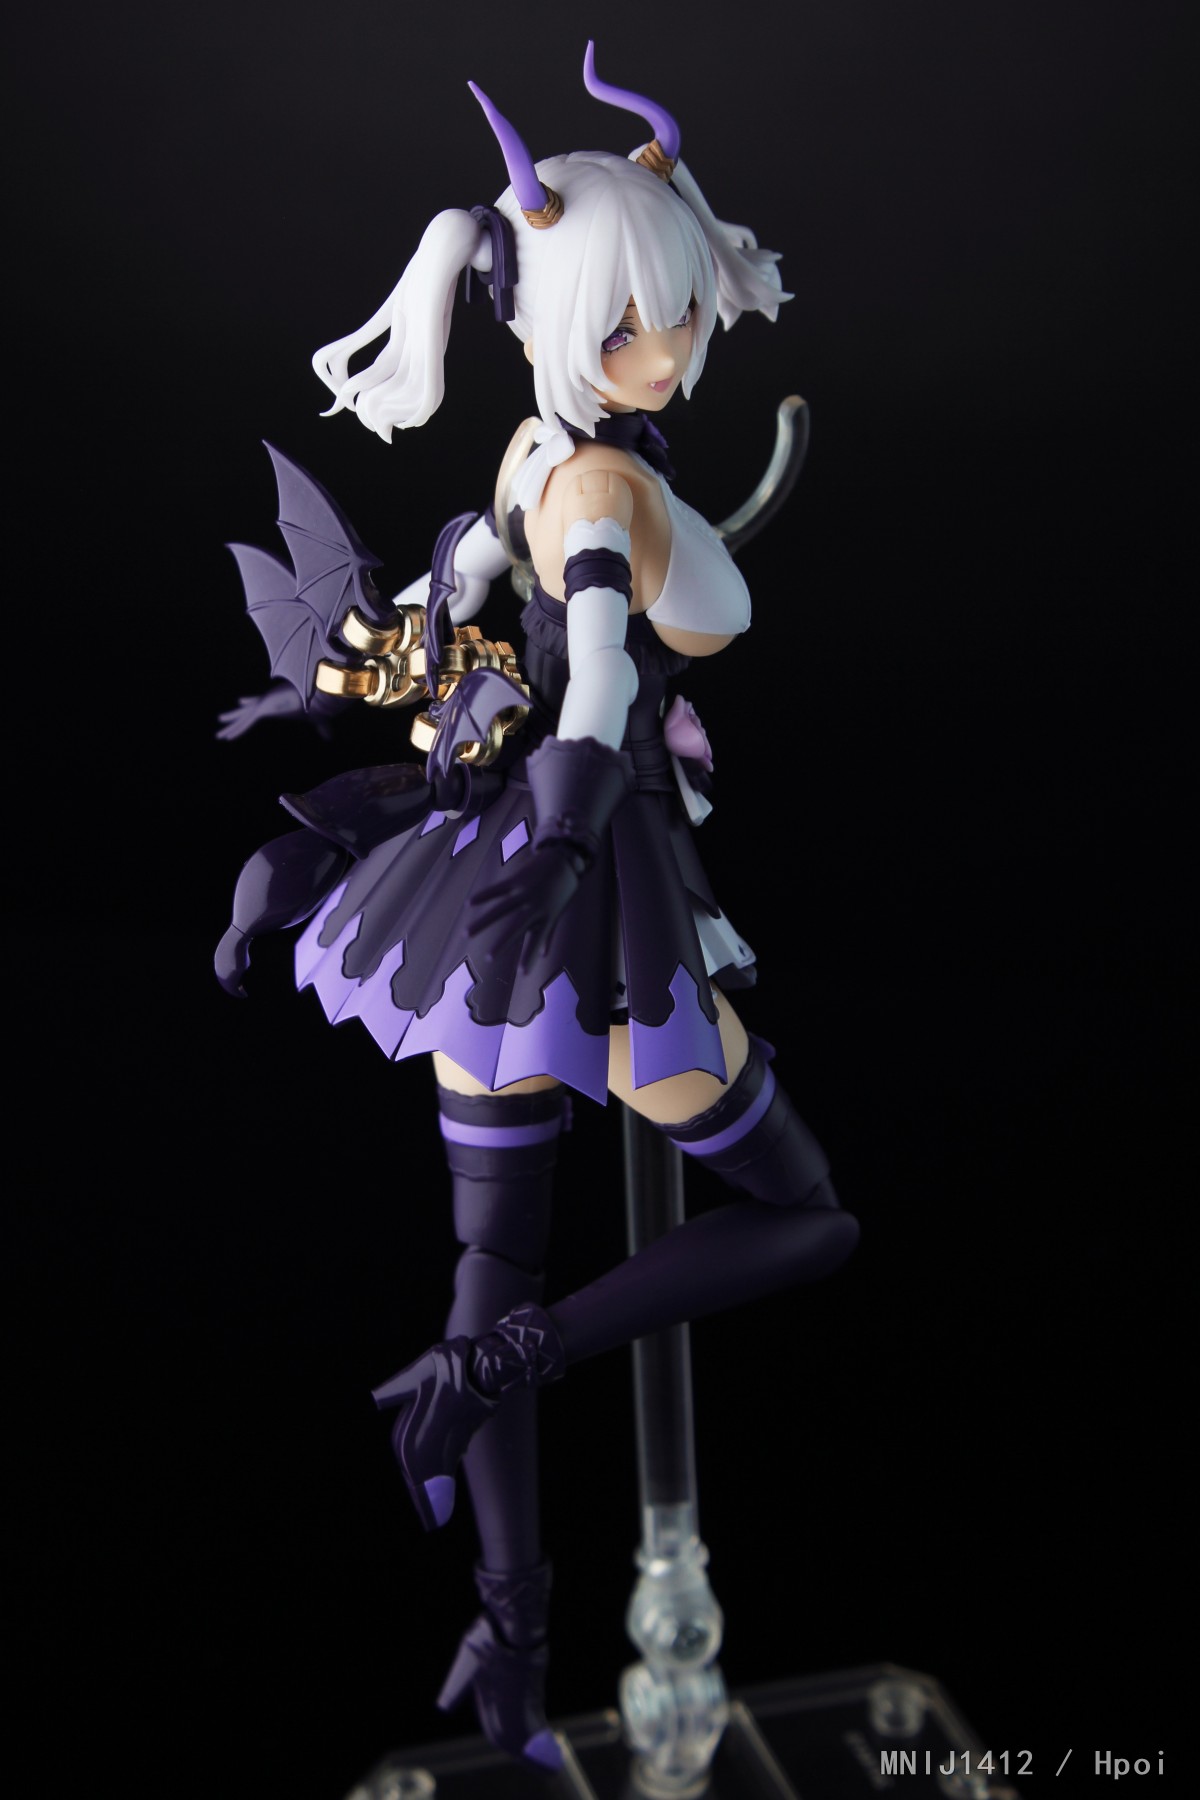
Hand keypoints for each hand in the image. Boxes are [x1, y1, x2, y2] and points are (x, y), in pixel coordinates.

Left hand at [216, 683, 340, 741]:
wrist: (316, 694)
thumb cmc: (318, 703)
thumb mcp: (317, 719)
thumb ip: (321, 727)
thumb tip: (330, 738)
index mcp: (277, 700)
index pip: (260, 702)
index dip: (249, 702)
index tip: (241, 702)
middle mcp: (268, 700)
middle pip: (247, 709)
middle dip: (236, 714)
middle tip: (222, 717)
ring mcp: (264, 704)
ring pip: (243, 718)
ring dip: (231, 726)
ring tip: (219, 734)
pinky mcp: (264, 709)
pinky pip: (246, 723)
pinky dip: (237, 731)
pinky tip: (226, 738)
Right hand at [471, 842, 585, 964]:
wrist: (565, 859)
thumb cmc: (563, 889)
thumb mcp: (558, 912)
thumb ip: (549, 934)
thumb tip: (545, 955)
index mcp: (546, 917)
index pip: (537, 941)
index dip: (530, 957)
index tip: (523, 973)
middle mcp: (535, 906)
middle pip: (515, 928)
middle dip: (501, 944)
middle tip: (487, 959)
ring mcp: (525, 892)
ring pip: (501, 910)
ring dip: (483, 922)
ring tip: (466, 933)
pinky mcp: (518, 880)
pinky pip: (497, 890)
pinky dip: (484, 896)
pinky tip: (469, 904)